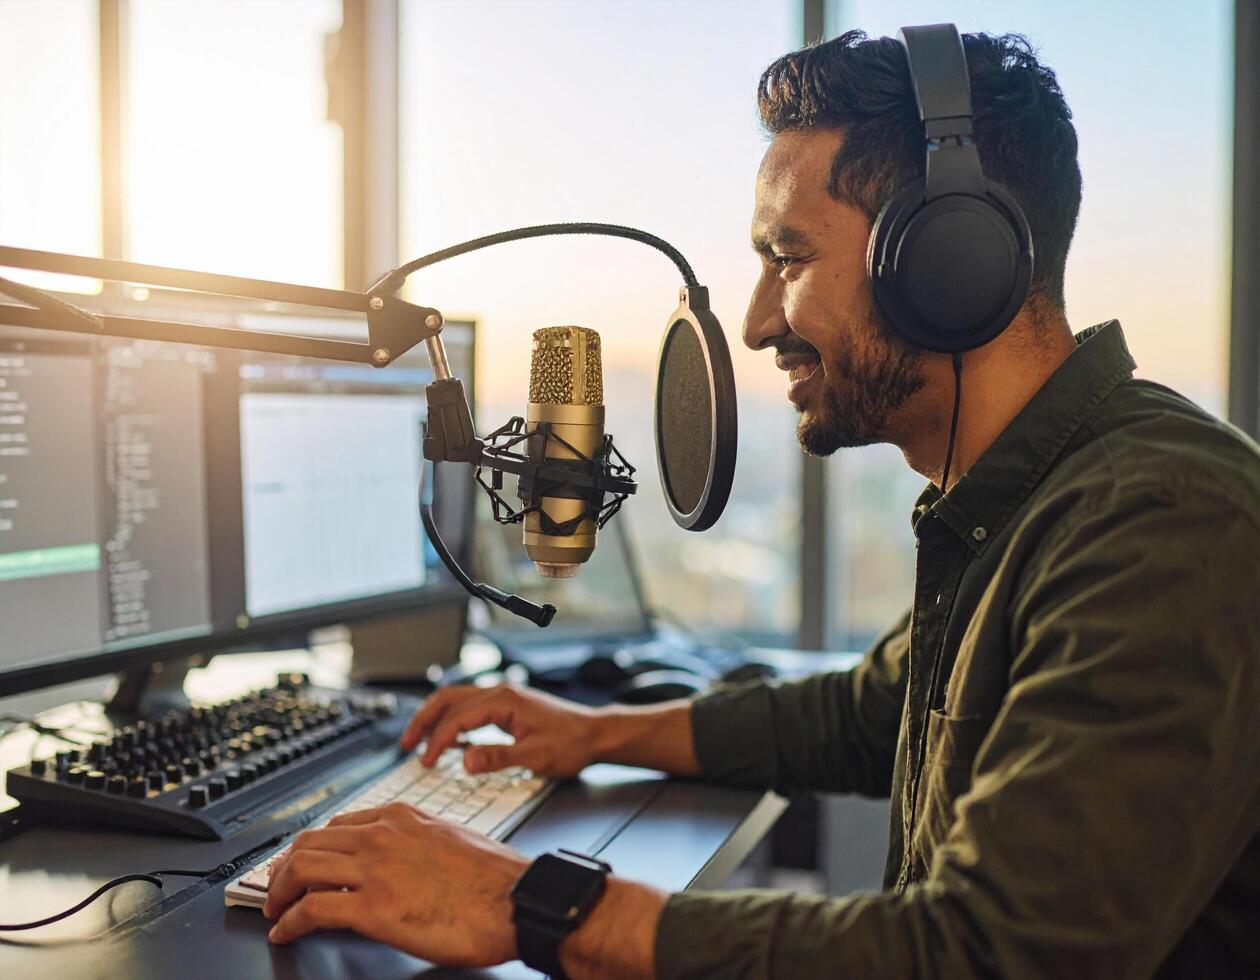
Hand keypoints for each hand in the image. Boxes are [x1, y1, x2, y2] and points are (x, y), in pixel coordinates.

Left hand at [264, 801, 526, 965]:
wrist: (515, 900)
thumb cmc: (495, 878)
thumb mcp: (452, 839)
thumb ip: (418, 841)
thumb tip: (404, 859)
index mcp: (403, 817)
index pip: (339, 824)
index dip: (315, 847)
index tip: (306, 863)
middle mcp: (382, 835)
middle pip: (310, 842)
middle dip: (286, 868)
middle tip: (278, 889)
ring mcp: (375, 869)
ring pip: (301, 868)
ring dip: (279, 892)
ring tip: (275, 911)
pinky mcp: (372, 907)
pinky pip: (311, 910)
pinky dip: (289, 922)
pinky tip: (285, 932)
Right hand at [401, 684, 602, 777]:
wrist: (595, 734)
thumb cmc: (572, 742)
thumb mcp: (535, 756)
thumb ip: (498, 758)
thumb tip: (466, 761)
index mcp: (504, 700)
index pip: (457, 717)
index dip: (437, 740)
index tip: (426, 761)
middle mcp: (500, 693)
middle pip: (449, 699)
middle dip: (424, 720)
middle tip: (406, 743)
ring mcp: (503, 698)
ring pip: (457, 701)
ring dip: (435, 719)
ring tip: (419, 742)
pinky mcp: (507, 708)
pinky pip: (470, 709)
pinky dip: (453, 722)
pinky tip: (450, 742)